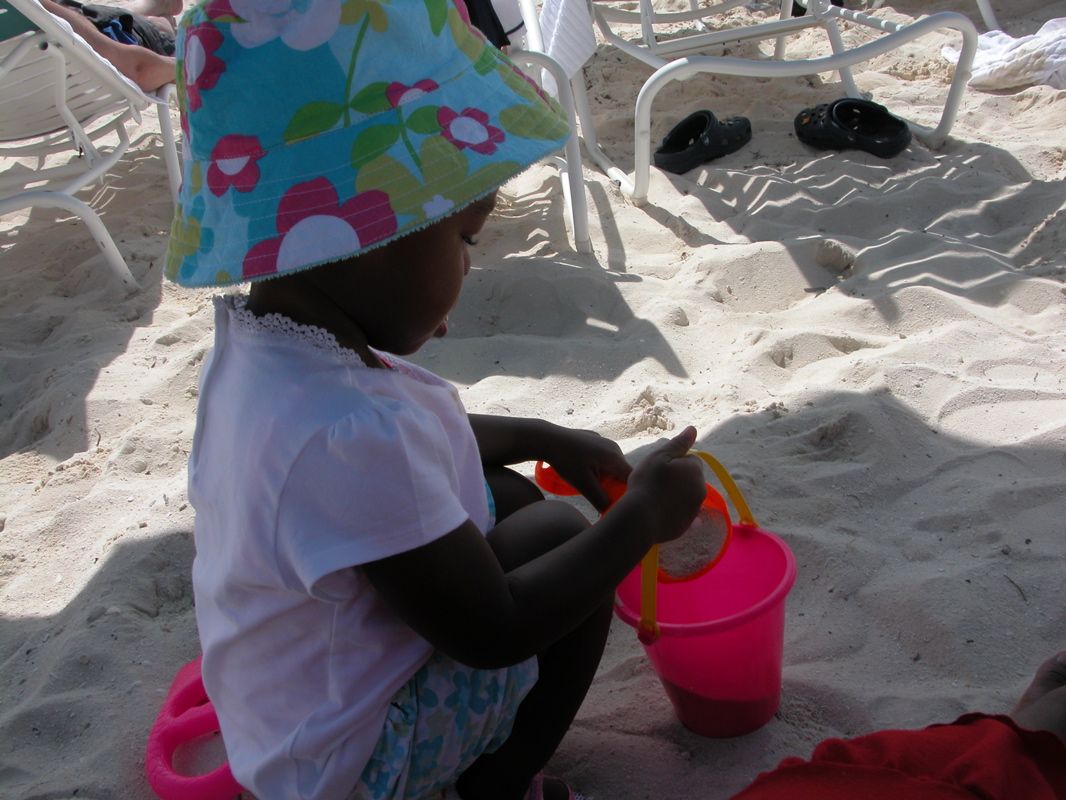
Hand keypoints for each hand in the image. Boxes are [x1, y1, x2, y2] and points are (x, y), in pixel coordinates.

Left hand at [542, 426, 631, 512]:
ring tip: (588, 484)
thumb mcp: (582, 483)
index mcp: (614, 456)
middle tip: (599, 496)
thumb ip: (599, 499)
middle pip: (621, 473)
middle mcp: (613, 447)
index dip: (627, 493)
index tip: (617, 504)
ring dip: (604, 478)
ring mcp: (604, 442)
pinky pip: (602, 459)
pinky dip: (598, 469)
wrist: (546, 439)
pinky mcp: (595, 441)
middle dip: (613, 487)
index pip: (631, 479)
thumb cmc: (565, 460)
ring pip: (611, 466)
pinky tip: (583, 472)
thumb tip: (611, 513)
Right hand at [624, 426, 705, 543]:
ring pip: (686, 496)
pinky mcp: (687, 525)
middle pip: (690, 479)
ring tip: (656, 498)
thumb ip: (679, 443)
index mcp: (695, 471)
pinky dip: (673, 510)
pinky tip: (658, 511)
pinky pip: (681, 513)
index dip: (675, 462)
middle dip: (678, 479)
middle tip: (656, 483)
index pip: (691, 460)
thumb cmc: (648, 482)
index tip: (660, 469)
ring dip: (676, 495)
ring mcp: (695, 510)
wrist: (641, 518)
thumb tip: (693, 429)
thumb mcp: (660, 456)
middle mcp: (701, 490)